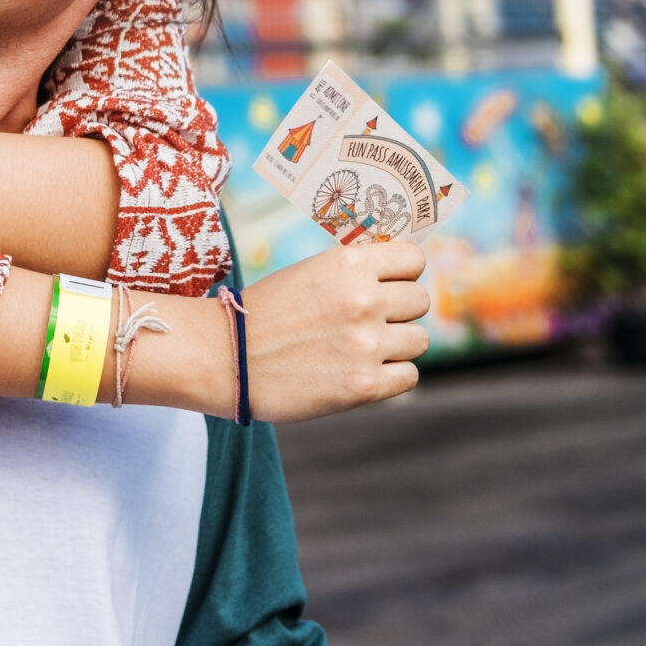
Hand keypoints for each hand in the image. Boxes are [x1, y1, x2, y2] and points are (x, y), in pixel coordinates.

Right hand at [240, 239, 430, 420]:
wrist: (225, 357)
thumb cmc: (265, 313)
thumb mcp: (310, 273)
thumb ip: (355, 273)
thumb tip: (401, 278)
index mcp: (349, 264)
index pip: (414, 260)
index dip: (404, 273)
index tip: (389, 284)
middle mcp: (364, 299)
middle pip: (420, 300)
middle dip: (400, 311)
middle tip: (370, 322)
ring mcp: (367, 343)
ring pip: (419, 340)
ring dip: (396, 346)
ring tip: (361, 349)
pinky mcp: (365, 385)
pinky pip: (409, 376)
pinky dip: (391, 377)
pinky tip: (361, 371)